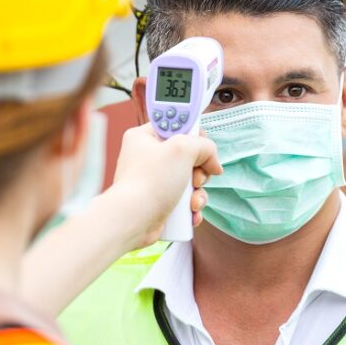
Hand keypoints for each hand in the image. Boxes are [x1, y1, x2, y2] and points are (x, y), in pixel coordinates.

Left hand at [103, 124, 221, 250]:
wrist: (133, 220)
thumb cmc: (149, 182)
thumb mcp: (182, 149)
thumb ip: (203, 145)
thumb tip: (212, 160)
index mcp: (146, 137)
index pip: (177, 124)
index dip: (193, 132)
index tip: (202, 140)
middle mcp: (149, 157)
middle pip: (189, 155)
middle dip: (200, 169)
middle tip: (196, 177)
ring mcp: (155, 180)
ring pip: (191, 180)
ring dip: (198, 192)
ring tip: (192, 201)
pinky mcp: (160, 201)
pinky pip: (186, 199)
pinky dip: (192, 207)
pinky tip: (190, 213)